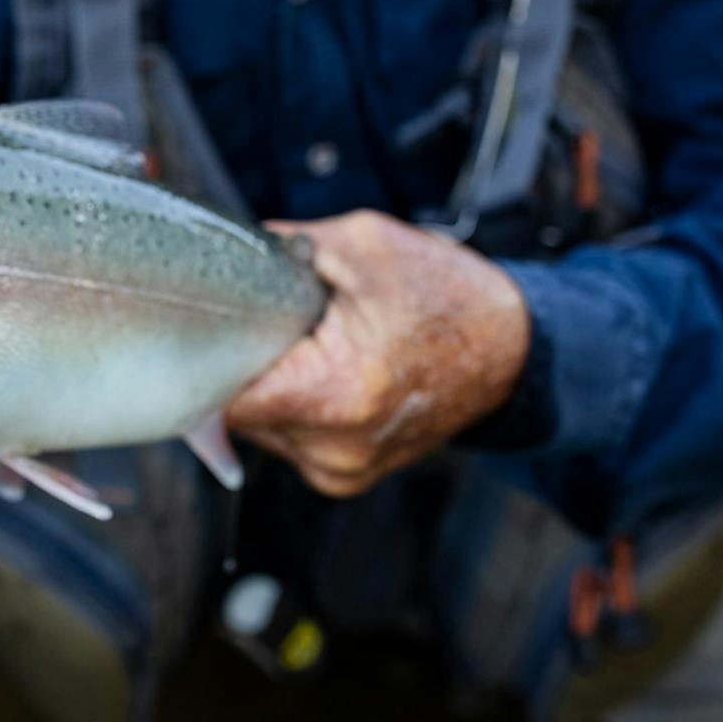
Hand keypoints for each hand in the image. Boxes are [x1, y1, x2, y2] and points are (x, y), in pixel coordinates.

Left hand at [226, 210, 529, 496]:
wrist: (512, 350)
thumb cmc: (446, 295)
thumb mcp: (362, 244)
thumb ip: (282, 247)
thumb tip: (226, 245)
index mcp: (336, 392)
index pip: (223, 396)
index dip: (209, 356)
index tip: (212, 326)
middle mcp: (335, 446)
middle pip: (238, 412)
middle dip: (246, 365)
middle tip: (278, 325)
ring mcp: (341, 470)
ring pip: (260, 429)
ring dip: (272, 388)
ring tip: (313, 348)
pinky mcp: (346, 477)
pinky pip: (289, 441)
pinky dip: (294, 409)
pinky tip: (325, 375)